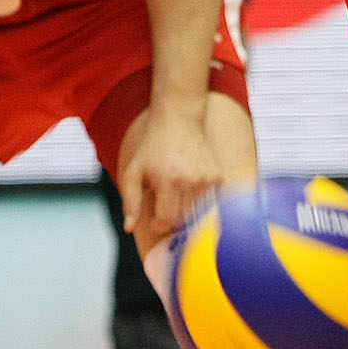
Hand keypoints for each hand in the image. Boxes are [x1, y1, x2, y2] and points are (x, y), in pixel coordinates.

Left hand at [121, 104, 219, 246]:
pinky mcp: (218, 177)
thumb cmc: (152, 147)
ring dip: (186, 210)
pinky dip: (199, 201)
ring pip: (197, 214)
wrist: (179, 119)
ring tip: (177, 193)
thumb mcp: (133, 172)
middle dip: (172, 219)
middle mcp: (190, 181)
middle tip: (164, 206)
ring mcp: (207, 180)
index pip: (167, 221)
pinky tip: (190, 185)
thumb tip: (129, 228)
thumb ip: (130, 202)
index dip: (159, 226)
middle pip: (183, 220)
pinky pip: (209, 203)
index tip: (155, 221)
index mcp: (168, 181)